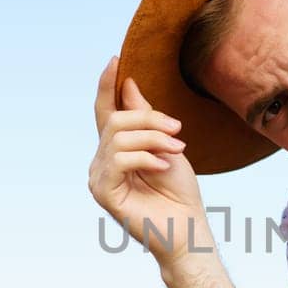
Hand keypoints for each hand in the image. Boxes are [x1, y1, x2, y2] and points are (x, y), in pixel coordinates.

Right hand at [88, 56, 207, 262]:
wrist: (188, 228)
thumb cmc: (179, 193)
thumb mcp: (167, 145)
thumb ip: (145, 118)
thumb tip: (128, 85)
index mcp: (117, 150)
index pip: (105, 111)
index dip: (106, 85)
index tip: (115, 58)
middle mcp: (103, 162)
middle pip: (114, 121)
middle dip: (148, 119)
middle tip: (177, 129)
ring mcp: (99, 178)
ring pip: (118, 137)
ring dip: (153, 138)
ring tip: (176, 150)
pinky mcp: (103, 192)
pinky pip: (118, 159)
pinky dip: (145, 157)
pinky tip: (162, 166)